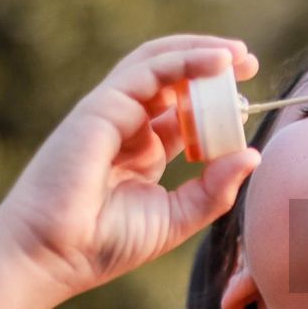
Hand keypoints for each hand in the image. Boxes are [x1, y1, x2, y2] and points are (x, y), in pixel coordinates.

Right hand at [0, 35, 261, 297]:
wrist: (54, 255)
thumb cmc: (105, 244)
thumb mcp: (177, 218)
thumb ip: (215, 189)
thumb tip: (253, 154)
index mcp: (142, 152)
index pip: (183, 114)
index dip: (216, 103)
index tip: (249, 99)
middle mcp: (127, 127)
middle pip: (171, 81)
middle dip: (210, 66)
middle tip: (249, 62)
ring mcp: (111, 114)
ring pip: (158, 65)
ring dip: (200, 53)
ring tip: (238, 54)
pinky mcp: (101, 107)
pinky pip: (147, 72)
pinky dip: (184, 60)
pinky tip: (218, 62)